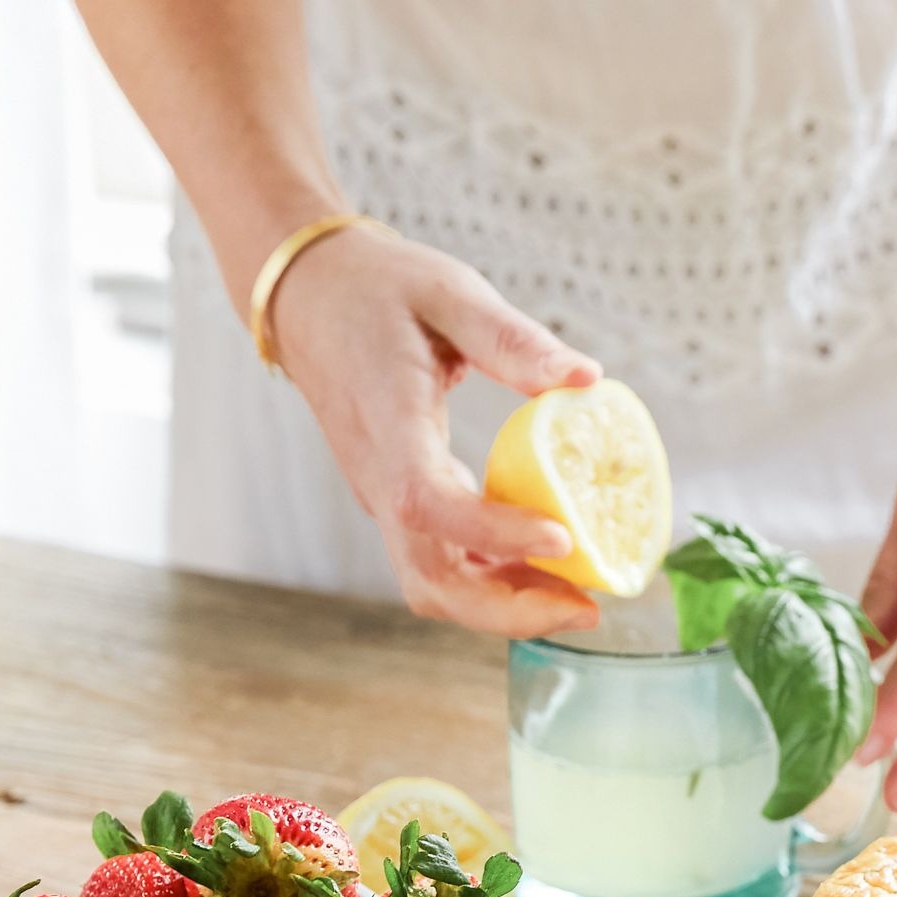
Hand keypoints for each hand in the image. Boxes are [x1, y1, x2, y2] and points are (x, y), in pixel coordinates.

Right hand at [266, 223, 605, 637]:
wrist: (308, 295)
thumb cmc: (378, 288)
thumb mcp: (450, 292)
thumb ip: (513, 340)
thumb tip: (586, 379)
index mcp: (387, 424)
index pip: (426, 502)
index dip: (492, 534)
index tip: (561, 539)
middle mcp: (381, 478)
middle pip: (430, 578)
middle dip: (507, 608)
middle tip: (588, 608)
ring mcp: (387, 497)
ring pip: (434, 583)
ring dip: (504, 605)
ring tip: (578, 597)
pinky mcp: (401, 501)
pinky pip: (442, 561)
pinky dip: (495, 579)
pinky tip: (547, 566)